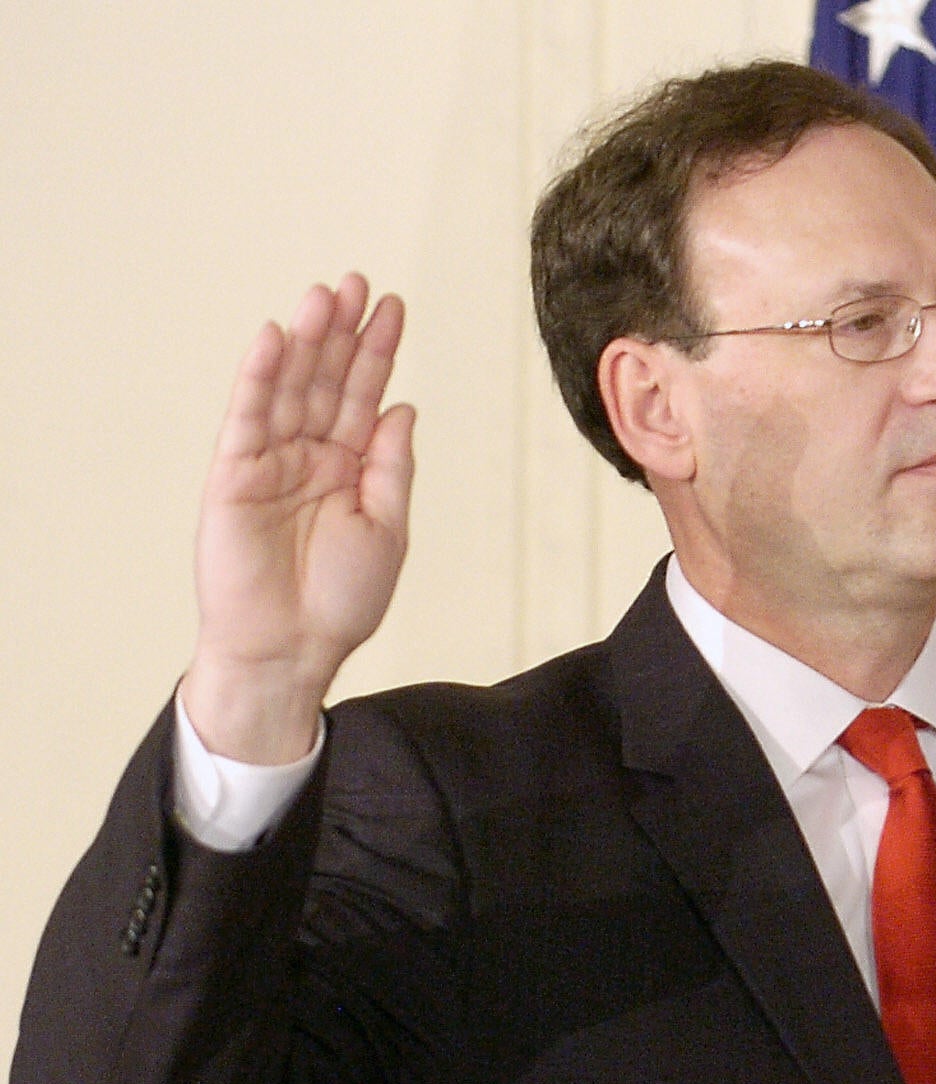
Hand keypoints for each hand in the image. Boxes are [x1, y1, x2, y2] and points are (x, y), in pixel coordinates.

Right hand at [184, 275, 414, 761]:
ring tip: (324, 295)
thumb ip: (390, 466)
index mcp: (348, 467)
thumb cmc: (340, 600)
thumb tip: (402, 407)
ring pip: (288, 389)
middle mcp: (308, 455)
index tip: (394, 307)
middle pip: (326, 381)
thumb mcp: (386, 528)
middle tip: (358, 282)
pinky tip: (274, 338)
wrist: (292, 649)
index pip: (364, 396)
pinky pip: (247, 418)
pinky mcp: (233, 474)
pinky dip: (259, 378)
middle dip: (341, 332)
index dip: (377, 352)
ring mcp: (269, 461)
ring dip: (305, 341)